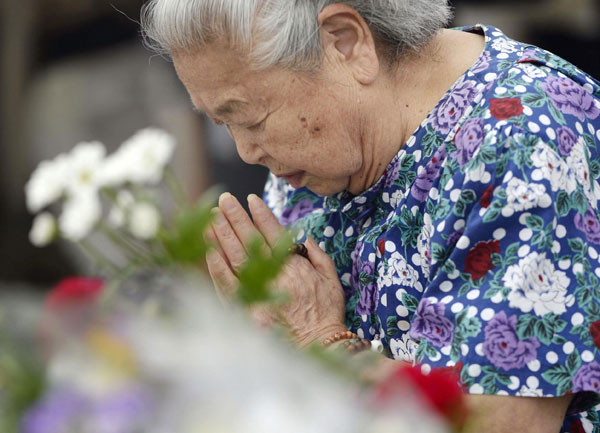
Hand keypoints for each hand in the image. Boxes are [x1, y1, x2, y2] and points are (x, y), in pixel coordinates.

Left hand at [205, 192, 346, 345]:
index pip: (273, 232)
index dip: (261, 214)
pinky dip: (216, 266)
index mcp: (295, 265)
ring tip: (211, 216)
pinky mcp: (246, 307)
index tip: (251, 199)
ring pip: (235, 257)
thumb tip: (303, 234)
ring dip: (222, 235)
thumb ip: (318, 254)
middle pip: (250, 240)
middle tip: (224, 199)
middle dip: (236, 217)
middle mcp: (275, 274)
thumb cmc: (327, 312)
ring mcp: (259, 290)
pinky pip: (227, 284)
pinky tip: (208, 250)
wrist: (318, 343)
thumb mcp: (332, 279)